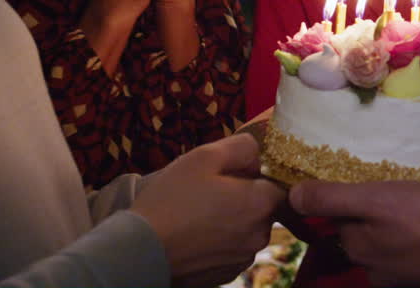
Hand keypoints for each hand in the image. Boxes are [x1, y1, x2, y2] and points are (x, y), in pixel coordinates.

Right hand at [132, 133, 284, 285]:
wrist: (141, 251)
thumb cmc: (171, 200)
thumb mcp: (204, 156)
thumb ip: (241, 147)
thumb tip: (258, 153)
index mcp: (260, 203)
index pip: (279, 184)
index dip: (257, 176)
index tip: (232, 175)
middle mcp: (260, 234)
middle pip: (263, 207)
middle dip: (244, 197)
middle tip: (210, 192)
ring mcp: (244, 258)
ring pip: (247, 229)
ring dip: (232, 221)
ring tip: (198, 214)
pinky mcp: (227, 274)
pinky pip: (232, 249)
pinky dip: (220, 242)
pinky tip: (196, 235)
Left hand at [289, 180, 419, 286]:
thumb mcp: (377, 199)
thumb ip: (333, 199)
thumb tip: (292, 196)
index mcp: (357, 246)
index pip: (339, 217)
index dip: (349, 196)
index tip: (365, 180)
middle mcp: (372, 266)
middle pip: (361, 230)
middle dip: (372, 210)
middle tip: (394, 187)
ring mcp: (398, 274)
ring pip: (385, 239)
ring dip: (394, 222)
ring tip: (414, 202)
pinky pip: (408, 249)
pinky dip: (413, 235)